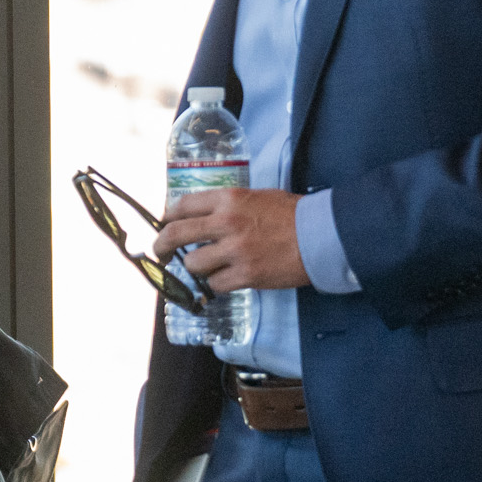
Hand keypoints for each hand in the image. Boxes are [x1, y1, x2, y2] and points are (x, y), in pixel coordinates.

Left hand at [159, 187, 306, 291]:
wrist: (322, 235)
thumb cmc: (292, 214)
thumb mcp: (255, 197)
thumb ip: (227, 206)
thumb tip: (202, 217)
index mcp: (228, 199)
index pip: (182, 206)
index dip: (168, 218)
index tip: (164, 225)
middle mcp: (225, 223)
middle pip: (176, 235)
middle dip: (162, 246)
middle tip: (160, 253)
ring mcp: (235, 251)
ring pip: (193, 264)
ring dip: (196, 268)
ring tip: (208, 267)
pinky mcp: (246, 275)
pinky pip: (215, 284)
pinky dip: (217, 284)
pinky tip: (226, 279)